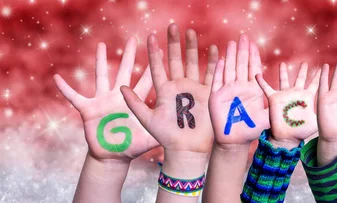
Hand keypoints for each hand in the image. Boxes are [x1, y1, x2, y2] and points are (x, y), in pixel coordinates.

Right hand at [53, 37, 157, 161]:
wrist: (113, 157)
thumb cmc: (132, 146)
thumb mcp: (150, 138)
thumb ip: (162, 131)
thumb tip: (182, 129)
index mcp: (134, 102)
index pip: (146, 81)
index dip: (152, 67)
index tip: (159, 50)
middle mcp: (119, 97)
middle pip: (125, 71)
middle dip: (129, 55)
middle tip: (133, 39)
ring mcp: (103, 101)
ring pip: (102, 76)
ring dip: (101, 61)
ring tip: (102, 45)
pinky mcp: (88, 109)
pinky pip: (74, 97)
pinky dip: (65, 89)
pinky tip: (57, 78)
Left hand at [121, 25, 217, 154]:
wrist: (187, 149)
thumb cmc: (166, 137)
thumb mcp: (147, 120)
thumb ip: (135, 103)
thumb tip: (121, 88)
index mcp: (164, 90)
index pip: (157, 66)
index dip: (154, 52)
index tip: (150, 36)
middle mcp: (178, 87)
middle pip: (176, 60)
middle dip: (174, 43)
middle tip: (172, 26)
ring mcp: (193, 89)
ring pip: (192, 63)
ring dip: (192, 48)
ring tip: (190, 32)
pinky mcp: (207, 94)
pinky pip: (211, 75)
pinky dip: (213, 63)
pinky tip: (214, 49)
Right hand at [209, 35, 268, 146]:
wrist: (235, 140)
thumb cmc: (251, 129)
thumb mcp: (266, 117)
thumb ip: (272, 108)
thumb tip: (286, 102)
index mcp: (252, 89)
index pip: (253, 69)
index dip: (253, 56)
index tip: (254, 44)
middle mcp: (240, 87)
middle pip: (241, 65)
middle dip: (243, 51)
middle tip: (244, 37)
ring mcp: (227, 91)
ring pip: (229, 69)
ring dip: (231, 56)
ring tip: (233, 43)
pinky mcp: (216, 97)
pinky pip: (217, 81)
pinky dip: (219, 71)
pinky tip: (221, 60)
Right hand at [256, 62, 320, 148]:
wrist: (287, 137)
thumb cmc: (302, 131)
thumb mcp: (315, 121)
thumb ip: (321, 112)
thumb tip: (330, 109)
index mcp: (307, 97)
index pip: (314, 84)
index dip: (318, 76)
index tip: (324, 66)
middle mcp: (296, 94)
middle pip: (300, 78)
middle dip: (302, 70)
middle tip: (305, 62)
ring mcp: (285, 95)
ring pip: (284, 80)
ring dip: (283, 72)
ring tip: (282, 63)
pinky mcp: (274, 99)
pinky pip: (266, 88)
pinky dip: (262, 82)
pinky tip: (257, 75)